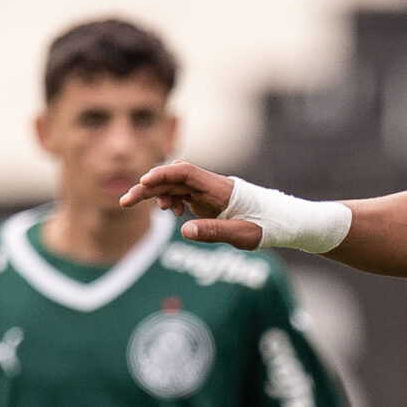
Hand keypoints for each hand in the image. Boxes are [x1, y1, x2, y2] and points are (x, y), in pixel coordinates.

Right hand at [124, 162, 260, 249]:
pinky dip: (171, 201)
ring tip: (136, 205)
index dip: (163, 174)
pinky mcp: (206, 199)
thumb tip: (185, 231)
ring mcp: (207, 191)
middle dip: (148, 187)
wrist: (281, 222)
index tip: (144, 181)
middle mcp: (210, 185)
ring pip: (174, 186)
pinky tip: (172, 213)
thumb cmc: (265, 227)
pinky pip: (182, 194)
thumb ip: (215, 231)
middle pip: (173, 179)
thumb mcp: (242, 234)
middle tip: (125, 201)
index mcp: (219, 188)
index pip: (185, 172)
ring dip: (155, 194)